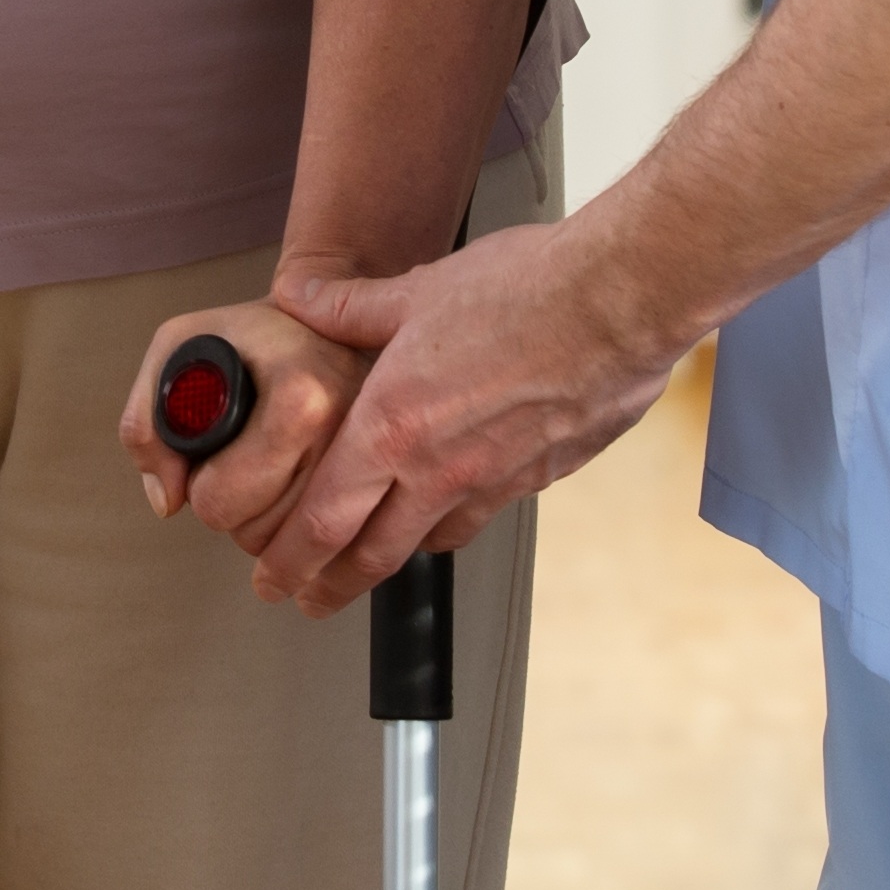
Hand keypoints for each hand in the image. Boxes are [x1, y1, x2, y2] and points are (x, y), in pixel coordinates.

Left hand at [116, 294, 372, 562]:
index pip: (224, 500)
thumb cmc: (256, 336)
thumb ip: (145, 423)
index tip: (210, 461)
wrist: (335, 322)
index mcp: (300, 396)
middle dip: (236, 514)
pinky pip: (345, 555)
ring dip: (274, 529)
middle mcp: (349, 434)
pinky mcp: (406, 485)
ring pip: (299, 557)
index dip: (201, 490)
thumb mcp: (179, 347)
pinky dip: (319, 547)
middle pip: (260, 537)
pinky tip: (308, 507)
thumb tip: (167, 499)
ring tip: (273, 476)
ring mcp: (379, 464)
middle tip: (241, 467)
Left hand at [255, 223, 681, 611]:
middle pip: (371, 555)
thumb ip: (348, 306)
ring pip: (428, 541)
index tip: (270, 580)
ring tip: (369, 559)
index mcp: (393, 427)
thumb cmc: (525, 290)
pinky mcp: (539, 475)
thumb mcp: (416, 289)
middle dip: (329, 586)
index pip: (323, 521)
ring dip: (391, 557)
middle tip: (306, 600)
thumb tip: (296, 297)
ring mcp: (493, 480)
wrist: (619, 302)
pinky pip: (480, 514)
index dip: (289, 561)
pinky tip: (447, 505)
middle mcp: (438, 470)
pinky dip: (450, 521)